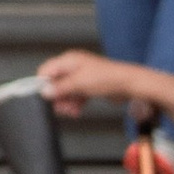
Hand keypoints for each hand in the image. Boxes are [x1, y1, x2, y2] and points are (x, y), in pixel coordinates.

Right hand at [37, 48, 155, 115]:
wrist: (129, 85)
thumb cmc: (107, 78)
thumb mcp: (80, 83)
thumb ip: (61, 88)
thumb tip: (45, 91)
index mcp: (69, 61)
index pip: (47, 70)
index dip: (43, 83)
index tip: (43, 97)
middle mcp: (74, 67)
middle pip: (56, 82)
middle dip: (57, 96)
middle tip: (58, 108)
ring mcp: (82, 77)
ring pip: (67, 91)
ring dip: (66, 102)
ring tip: (69, 112)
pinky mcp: (90, 87)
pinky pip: (77, 96)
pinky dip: (75, 104)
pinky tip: (76, 112)